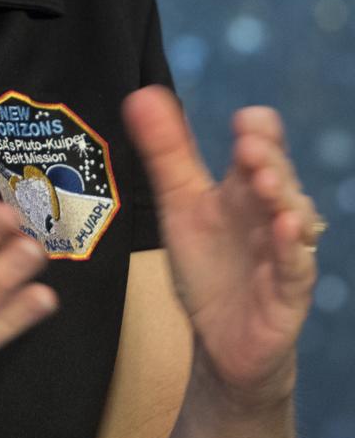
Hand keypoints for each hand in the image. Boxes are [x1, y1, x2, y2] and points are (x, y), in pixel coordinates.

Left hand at [122, 86, 318, 406]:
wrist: (220, 343)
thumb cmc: (208, 268)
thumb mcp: (179, 206)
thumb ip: (165, 152)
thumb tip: (141, 94)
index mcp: (243, 188)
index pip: (262, 146)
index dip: (259, 132)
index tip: (245, 121)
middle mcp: (269, 213)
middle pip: (279, 176)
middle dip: (268, 159)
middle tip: (249, 147)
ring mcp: (282, 253)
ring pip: (293, 218)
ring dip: (283, 197)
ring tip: (265, 180)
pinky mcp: (287, 294)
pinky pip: (296, 268)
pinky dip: (291, 249)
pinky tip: (284, 231)